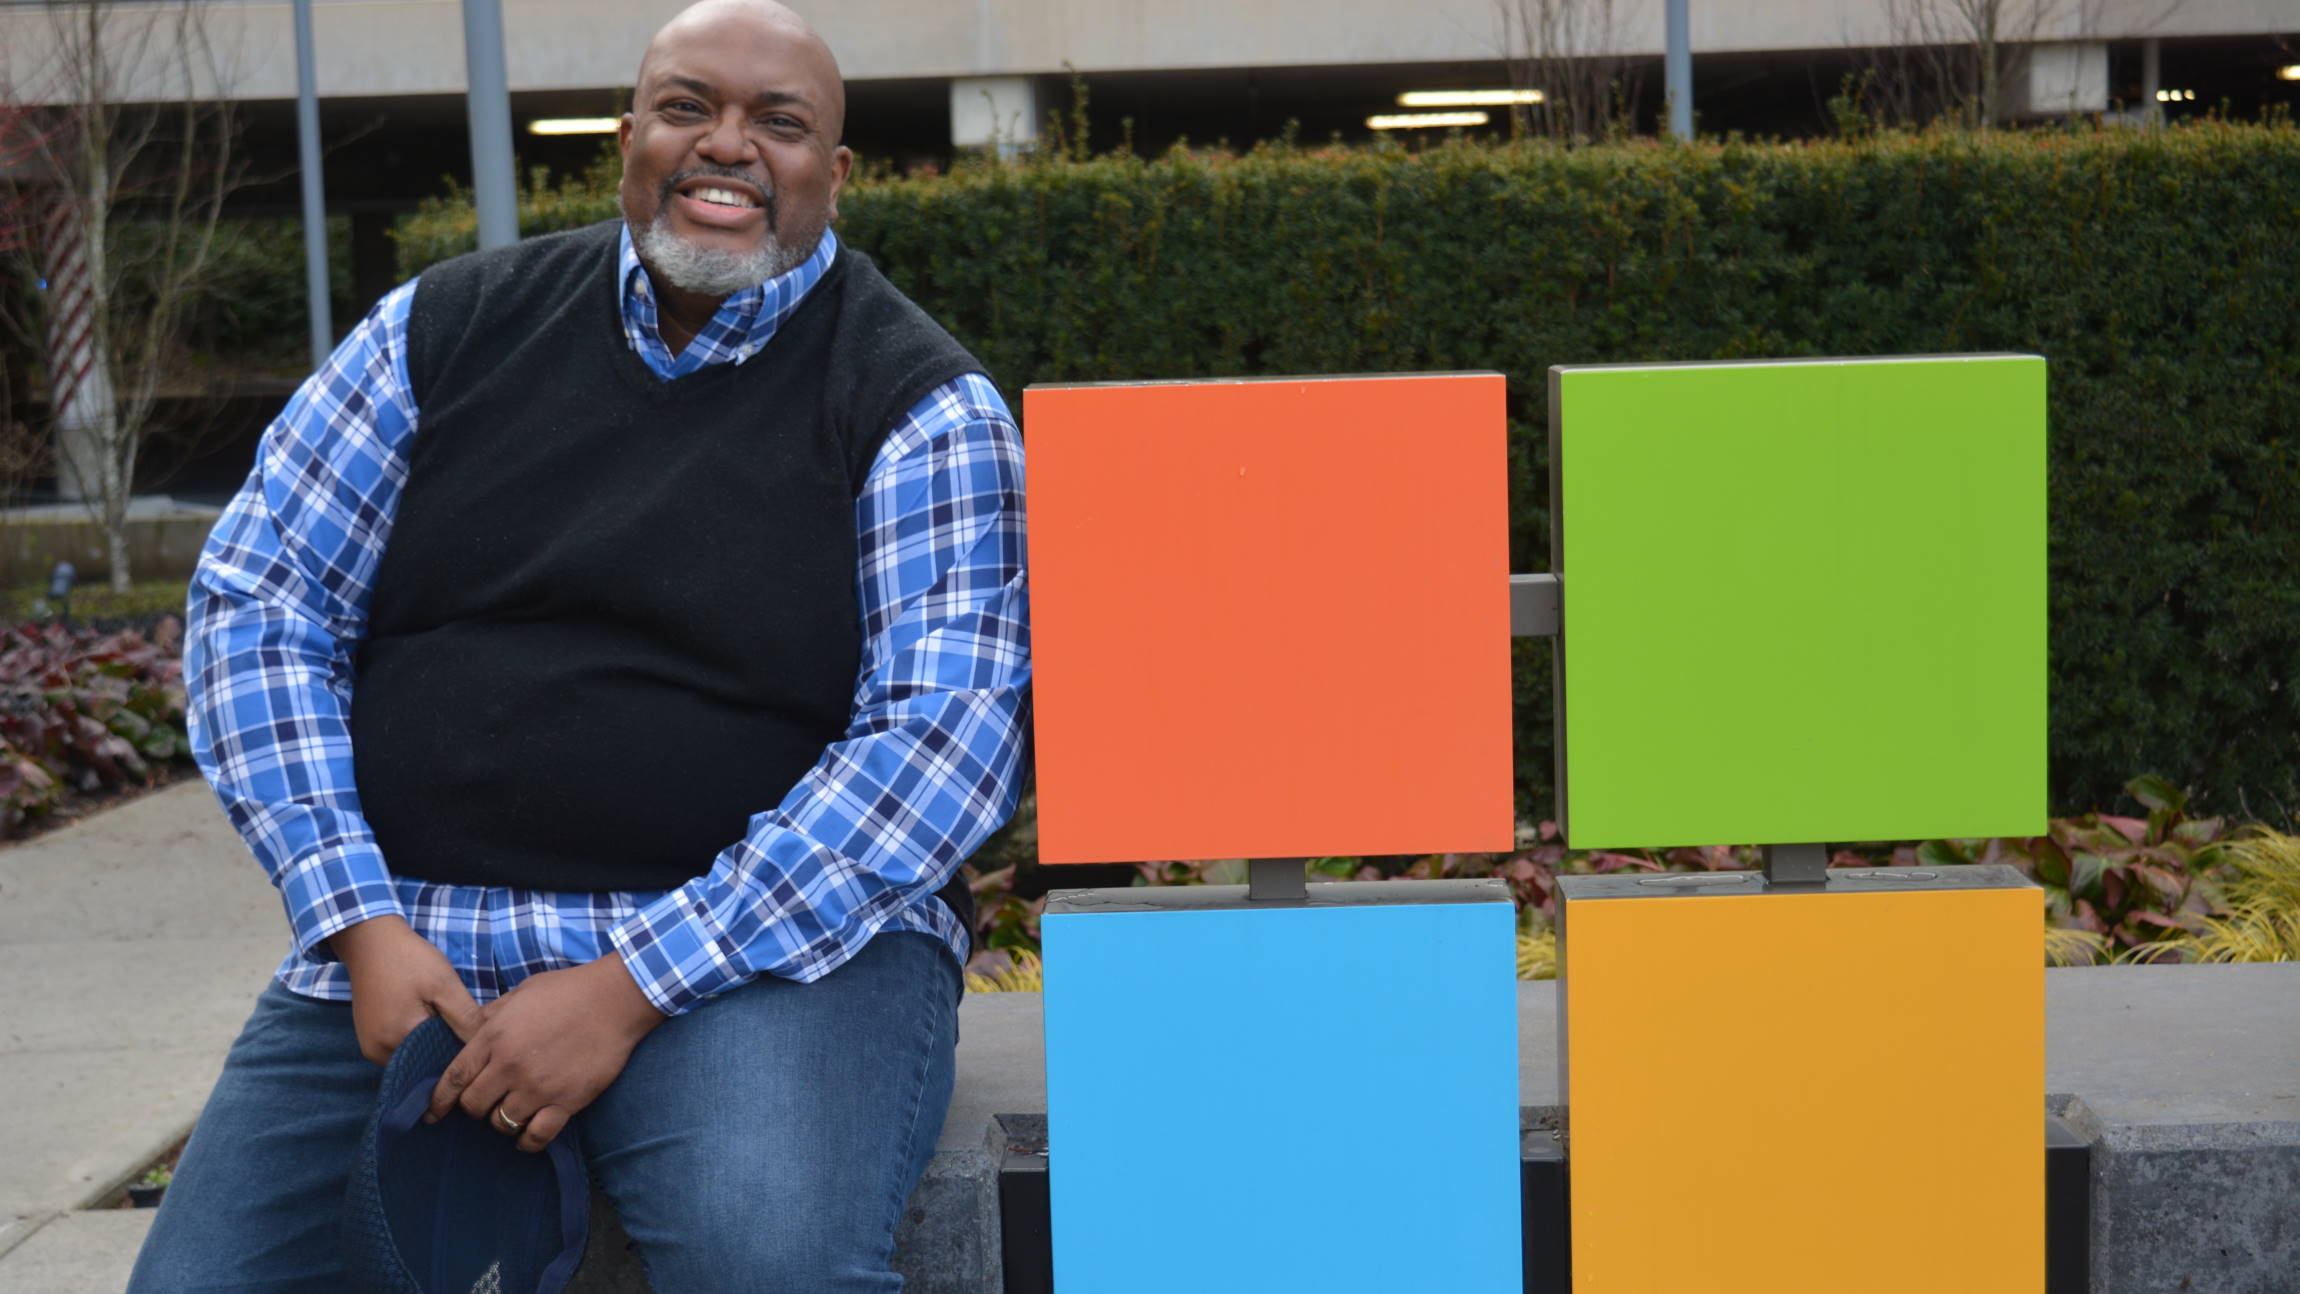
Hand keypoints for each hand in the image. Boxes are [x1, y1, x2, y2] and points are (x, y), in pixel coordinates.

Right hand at [330, 915, 484, 1064]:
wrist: (370, 941)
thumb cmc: (409, 959)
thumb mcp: (445, 984)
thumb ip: (465, 1019)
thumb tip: (484, 1049)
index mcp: (398, 1040)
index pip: (441, 1063)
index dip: (461, 1052)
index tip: (475, 1033)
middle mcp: (379, 1054)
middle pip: (425, 1064)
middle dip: (446, 1049)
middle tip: (460, 1022)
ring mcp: (371, 1049)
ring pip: (413, 1058)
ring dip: (431, 1045)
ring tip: (445, 1019)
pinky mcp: (369, 1041)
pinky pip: (400, 1050)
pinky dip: (416, 1040)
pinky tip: (428, 1019)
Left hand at [425, 954, 665, 1152]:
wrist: (616, 999)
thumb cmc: (569, 990)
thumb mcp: (521, 992)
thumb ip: (492, 1016)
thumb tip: (471, 1032)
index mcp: (494, 1036)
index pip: (454, 1078)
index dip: (439, 1100)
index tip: (433, 1112)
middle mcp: (510, 1065)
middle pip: (473, 1106)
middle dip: (474, 1108)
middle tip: (487, 1103)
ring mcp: (538, 1086)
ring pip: (501, 1123)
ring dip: (502, 1122)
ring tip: (513, 1112)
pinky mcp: (566, 1101)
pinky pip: (536, 1136)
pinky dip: (527, 1142)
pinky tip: (527, 1138)